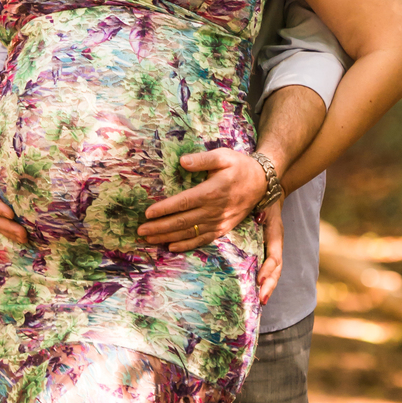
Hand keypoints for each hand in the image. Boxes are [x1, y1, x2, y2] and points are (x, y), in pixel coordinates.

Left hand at [138, 148, 268, 251]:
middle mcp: (214, 209)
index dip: (165, 209)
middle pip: (183, 221)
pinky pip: (202, 240)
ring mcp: (219, 221)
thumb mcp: (223, 156)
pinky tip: (172, 247)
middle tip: (140, 231)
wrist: (262, 182)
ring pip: (189, 232)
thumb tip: (182, 162)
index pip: (183, 202)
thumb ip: (202, 159)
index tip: (147, 213)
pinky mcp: (223, 228)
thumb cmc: (239, 166)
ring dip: (168, 237)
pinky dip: (186, 245)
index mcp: (212, 191)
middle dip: (160, 227)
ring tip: (150, 239)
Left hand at [257, 201, 282, 303]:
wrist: (269, 195)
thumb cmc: (265, 199)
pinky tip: (254, 293)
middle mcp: (275, 246)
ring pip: (272, 273)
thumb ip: (263, 210)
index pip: (275, 256)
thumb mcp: (264, 202)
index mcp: (276, 236)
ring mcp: (270, 250)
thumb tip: (259, 218)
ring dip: (268, 287)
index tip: (260, 281)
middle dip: (270, 285)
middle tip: (262, 300)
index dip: (268, 269)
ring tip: (260, 302)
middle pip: (276, 270)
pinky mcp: (263, 251)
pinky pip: (264, 269)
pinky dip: (262, 282)